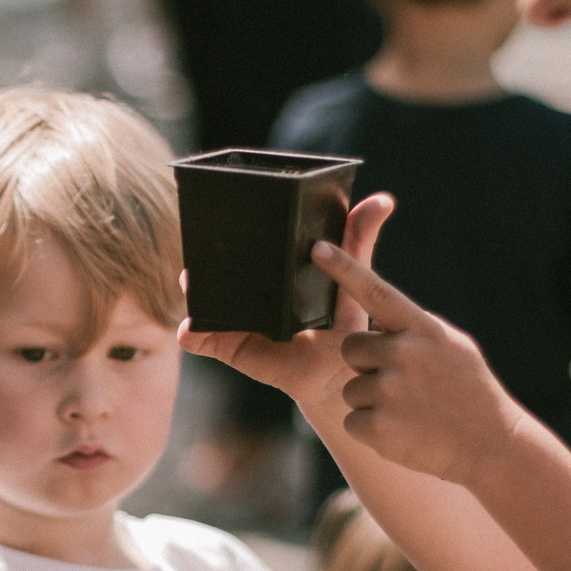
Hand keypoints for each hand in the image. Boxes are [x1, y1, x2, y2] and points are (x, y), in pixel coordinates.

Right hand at [180, 194, 397, 405]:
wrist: (341, 369)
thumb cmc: (345, 319)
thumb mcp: (353, 274)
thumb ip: (358, 239)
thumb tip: (382, 201)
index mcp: (272, 273)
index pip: (243, 249)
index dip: (227, 236)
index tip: (216, 219)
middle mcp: (248, 294)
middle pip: (215, 275)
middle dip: (201, 264)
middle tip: (196, 256)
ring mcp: (236, 322)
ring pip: (204, 305)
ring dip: (193, 295)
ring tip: (188, 282)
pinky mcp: (234, 349)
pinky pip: (205, 341)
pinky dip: (194, 336)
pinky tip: (191, 330)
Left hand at [317, 240, 525, 484]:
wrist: (493, 445)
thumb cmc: (471, 392)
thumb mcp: (452, 346)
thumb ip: (415, 329)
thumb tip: (379, 317)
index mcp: (422, 329)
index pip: (375, 291)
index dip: (343, 268)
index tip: (316, 248)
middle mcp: (403, 354)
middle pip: (351, 348)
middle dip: (367, 366)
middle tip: (404, 386)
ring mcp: (389, 390)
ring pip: (351, 388)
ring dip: (372, 401)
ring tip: (410, 412)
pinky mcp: (377, 426)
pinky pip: (352, 420)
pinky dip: (372, 430)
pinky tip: (404, 431)